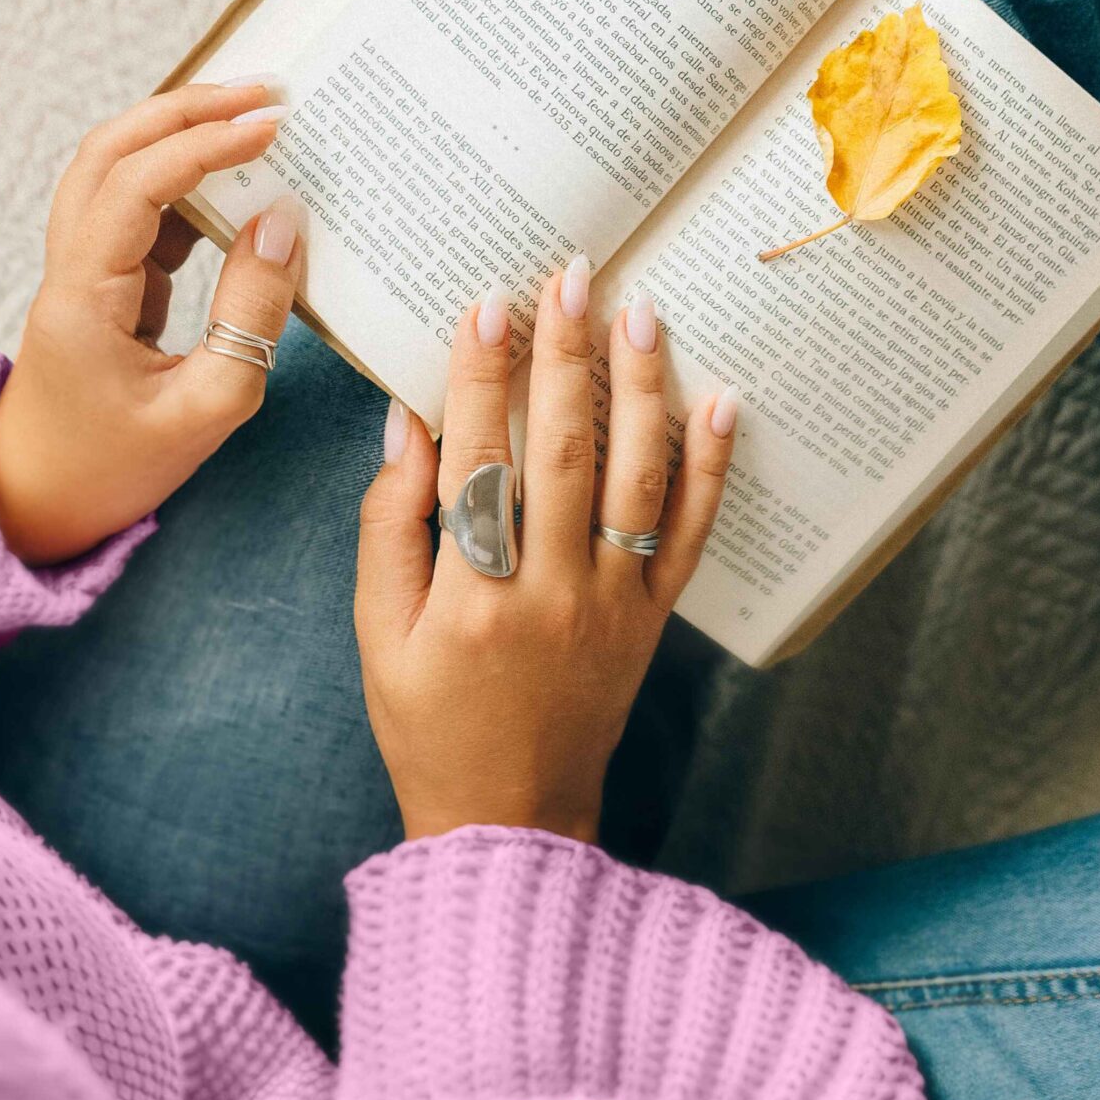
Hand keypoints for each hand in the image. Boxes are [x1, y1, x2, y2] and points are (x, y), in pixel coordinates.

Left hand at [0, 82, 303, 563]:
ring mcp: (78, 270)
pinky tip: (232, 180)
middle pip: (110, 150)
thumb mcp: (207, 406)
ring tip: (249, 116)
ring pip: (113, 168)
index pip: (139, 185)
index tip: (273, 126)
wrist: (33, 508)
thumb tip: (282, 221)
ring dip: (175, 131)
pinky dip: (179, 177)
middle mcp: (70, 266)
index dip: (205, 146)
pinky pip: (133, 206)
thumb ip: (250, 314)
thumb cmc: (113, 469)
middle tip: (264, 92)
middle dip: (186, 108)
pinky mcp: (98, 283)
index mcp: (84, 296)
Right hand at [355, 261, 738, 841]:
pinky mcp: (651, 618)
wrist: (510, 822)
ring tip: (640, 313)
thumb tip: (409, 423)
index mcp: (471, 594)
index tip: (490, 302)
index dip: (482, 374)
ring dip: (640, 388)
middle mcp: (551, 591)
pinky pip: (689, 532)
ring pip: (635, 478)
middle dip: (567, 355)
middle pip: (565, 450)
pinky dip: (709, 465)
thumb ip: (388, 526)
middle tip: (572, 277)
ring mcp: (612, 604)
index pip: (479, 456)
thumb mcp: (378, 635)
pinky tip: (720, 401)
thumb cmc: (430, 724)